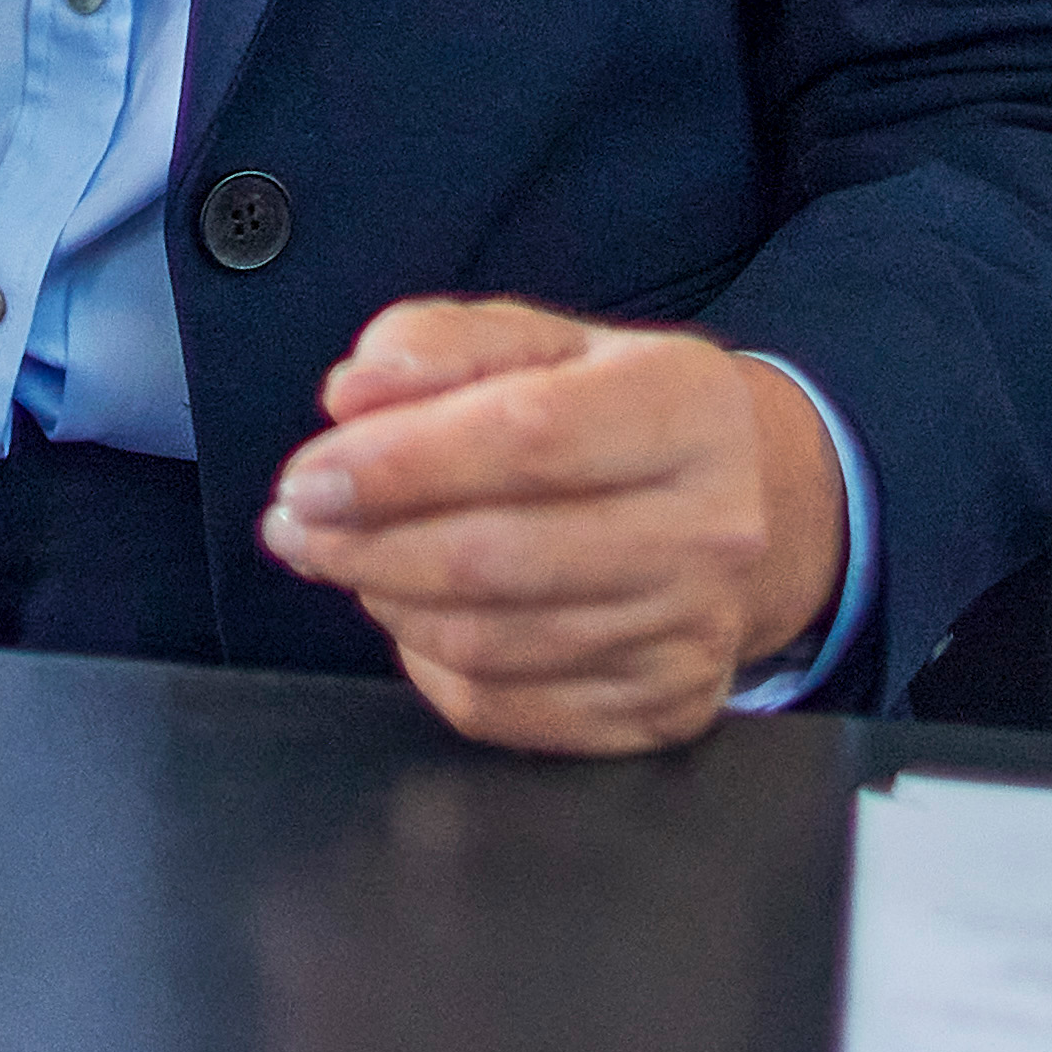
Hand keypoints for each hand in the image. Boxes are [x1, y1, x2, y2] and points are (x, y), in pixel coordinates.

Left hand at [254, 301, 849, 753]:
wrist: (755, 506)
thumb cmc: (621, 414)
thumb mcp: (546, 340)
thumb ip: (440, 345)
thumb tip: (354, 395)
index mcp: (687, 409)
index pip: (525, 439)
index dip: (398, 465)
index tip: (307, 477)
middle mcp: (712, 529)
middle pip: (495, 558)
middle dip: (365, 546)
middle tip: (296, 526)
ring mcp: (694, 633)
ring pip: (489, 643)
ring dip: (387, 602)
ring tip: (349, 559)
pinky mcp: (666, 710)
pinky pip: (505, 709)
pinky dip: (433, 665)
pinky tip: (417, 616)